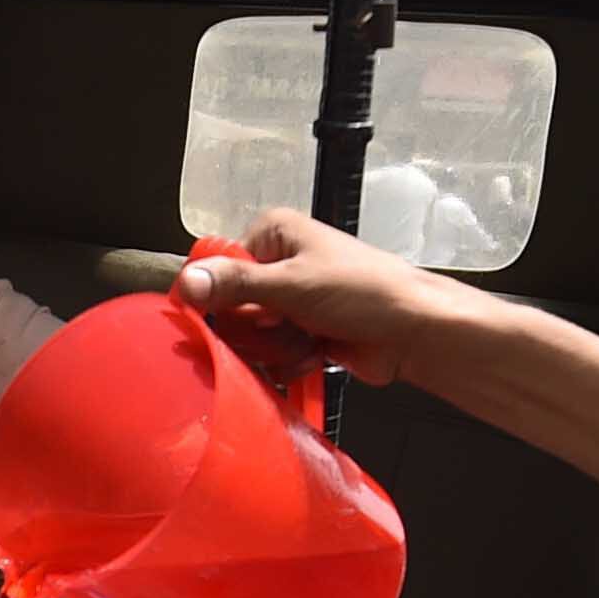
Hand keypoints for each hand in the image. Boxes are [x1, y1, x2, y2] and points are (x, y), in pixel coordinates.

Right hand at [177, 211, 460, 388]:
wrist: (414, 332)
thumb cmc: (365, 292)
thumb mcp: (292, 284)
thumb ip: (235, 285)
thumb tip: (184, 282)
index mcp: (273, 235)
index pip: (217, 270)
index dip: (223, 300)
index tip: (244, 314)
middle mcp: (279, 265)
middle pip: (231, 310)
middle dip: (257, 330)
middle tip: (286, 326)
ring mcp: (291, 303)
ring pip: (251, 339)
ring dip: (276, 349)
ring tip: (308, 339)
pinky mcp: (302, 335)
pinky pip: (272, 357)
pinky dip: (290, 362)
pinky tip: (314, 354)